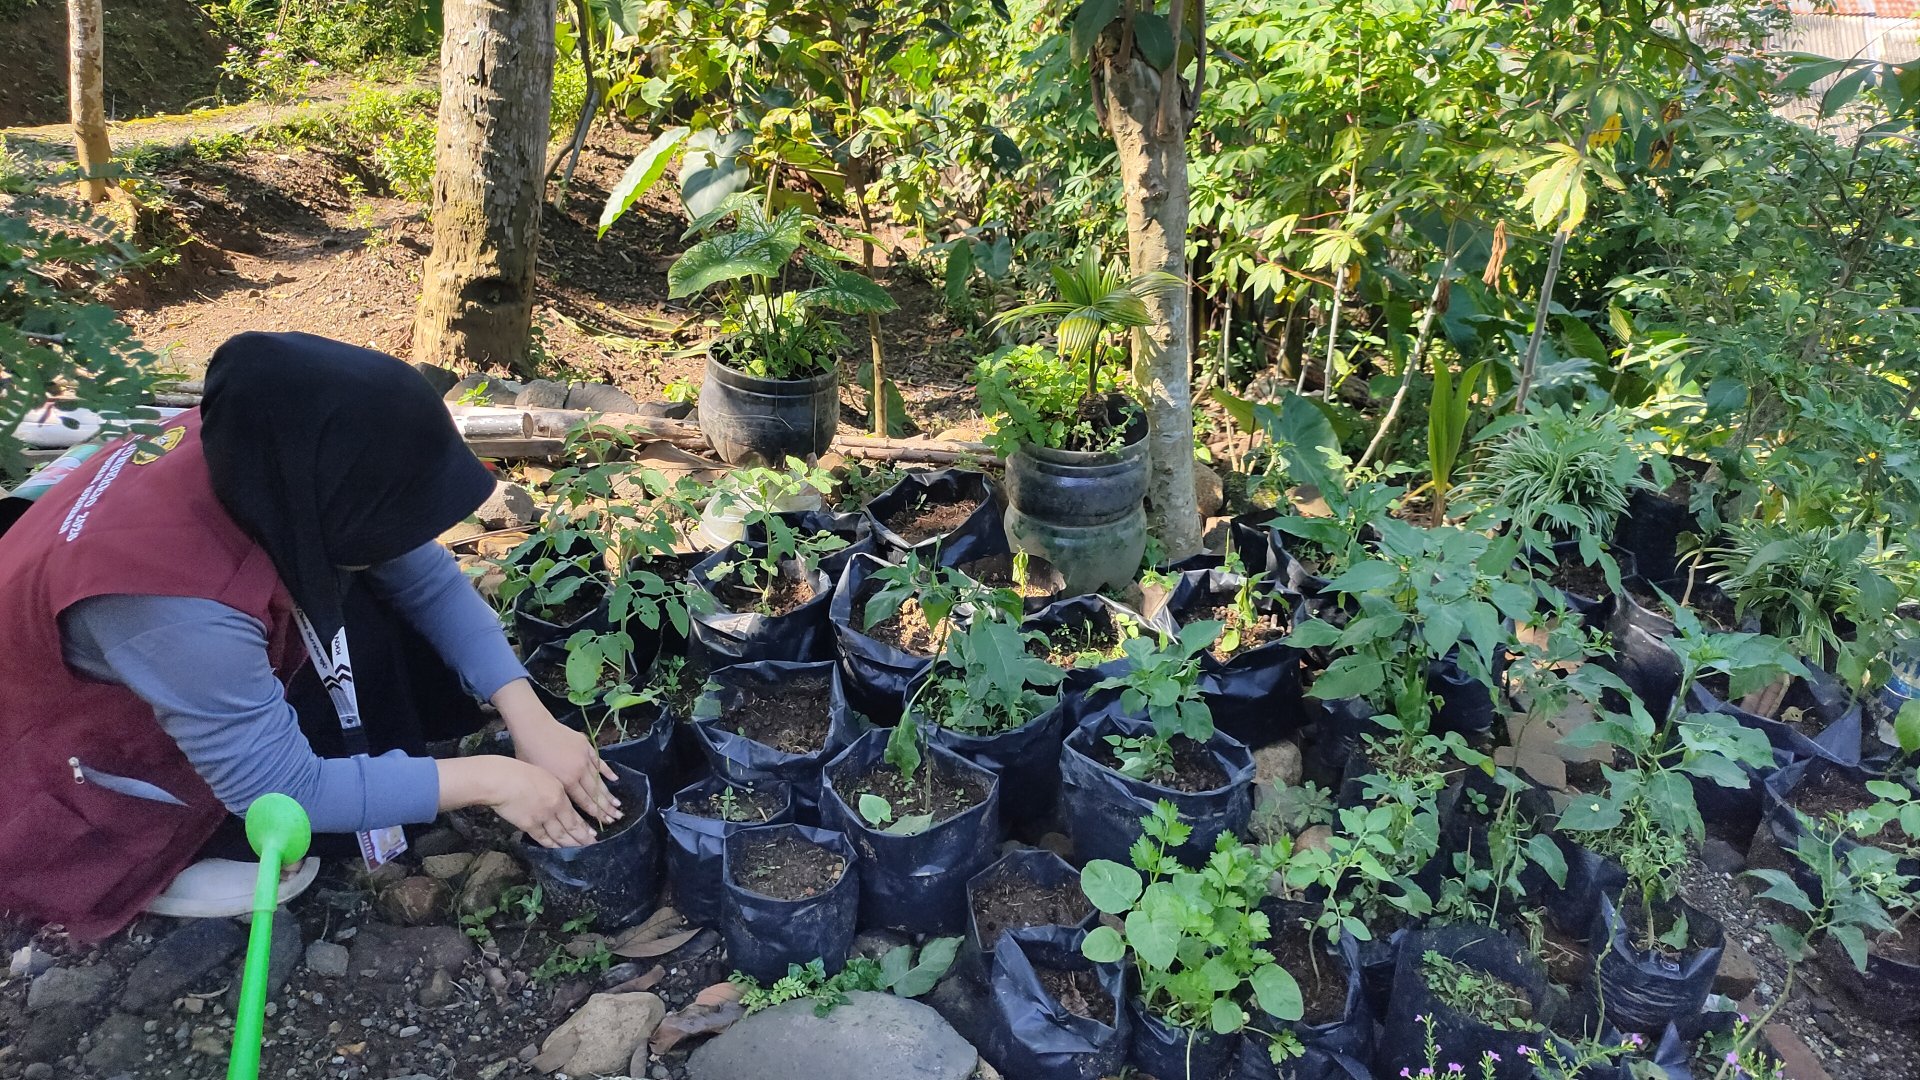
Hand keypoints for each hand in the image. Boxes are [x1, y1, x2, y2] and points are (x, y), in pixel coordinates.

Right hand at [481, 757, 600, 848]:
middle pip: (571, 827)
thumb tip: (561, 801)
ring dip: (569, 844)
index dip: (585, 827)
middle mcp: (554, 808)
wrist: (502, 781)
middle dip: (582, 838)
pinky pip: (543, 838)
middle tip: (591, 846)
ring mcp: (542, 818)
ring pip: (559, 835)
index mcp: (560, 794)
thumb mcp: (545, 776)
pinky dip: (551, 845)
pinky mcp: (529, 825)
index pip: (575, 814)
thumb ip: (556, 790)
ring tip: (578, 851)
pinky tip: (558, 849)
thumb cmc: (520, 772)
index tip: (593, 834)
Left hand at [493, 680, 621, 825]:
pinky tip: (614, 779)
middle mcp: (578, 771)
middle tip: (617, 817)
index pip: (585, 801)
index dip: (595, 813)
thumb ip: (554, 791)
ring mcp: (583, 758)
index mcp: (566, 781)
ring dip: (608, 793)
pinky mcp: (585, 746)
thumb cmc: (529, 754)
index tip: (605, 822)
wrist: (533, 728)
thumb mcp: (539, 777)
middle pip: (595, 793)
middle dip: (606, 807)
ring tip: (617, 804)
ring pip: (598, 779)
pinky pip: (598, 762)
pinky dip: (606, 771)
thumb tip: (563, 804)